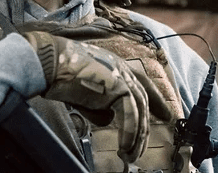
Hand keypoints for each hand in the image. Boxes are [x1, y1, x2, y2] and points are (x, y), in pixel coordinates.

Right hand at [23, 30, 172, 163]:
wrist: (51, 62)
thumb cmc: (60, 73)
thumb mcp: (84, 92)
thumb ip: (98, 105)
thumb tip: (108, 119)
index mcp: (116, 66)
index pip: (142, 84)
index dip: (156, 100)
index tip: (166, 115)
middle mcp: (123, 68)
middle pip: (143, 101)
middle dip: (145, 128)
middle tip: (141, 149)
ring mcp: (122, 75)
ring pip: (139, 111)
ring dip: (136, 137)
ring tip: (129, 155)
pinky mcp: (117, 86)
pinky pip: (130, 115)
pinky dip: (128, 133)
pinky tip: (123, 146)